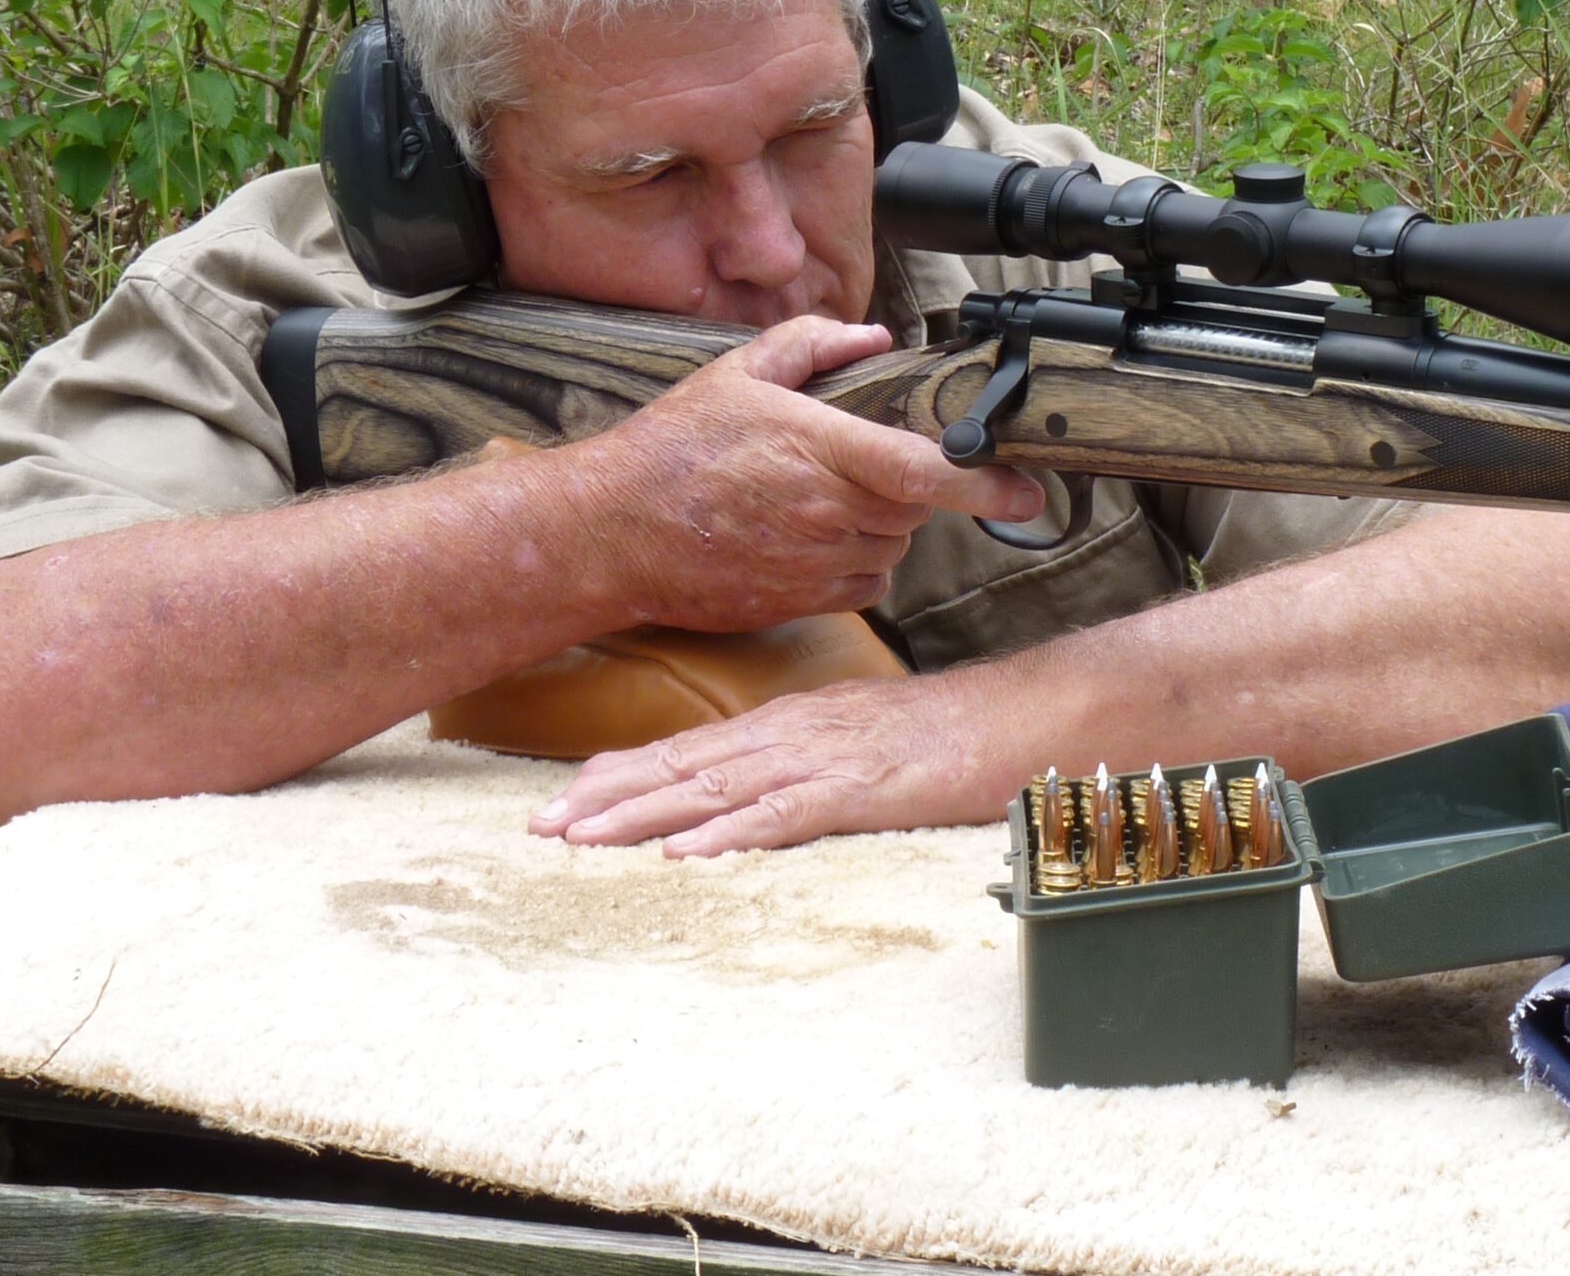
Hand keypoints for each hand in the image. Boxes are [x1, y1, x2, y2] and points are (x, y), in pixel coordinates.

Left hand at [526, 672, 1018, 855]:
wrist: (1029, 714)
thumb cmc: (957, 735)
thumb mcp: (866, 741)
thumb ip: (812, 761)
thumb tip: (763, 791)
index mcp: (793, 724)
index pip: (689, 748)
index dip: (621, 773)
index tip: (563, 799)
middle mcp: (795, 734)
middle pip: (684, 765)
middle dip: (606, 796)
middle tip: (539, 827)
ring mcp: (827, 760)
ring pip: (717, 790)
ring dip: (645, 816)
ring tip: (583, 839)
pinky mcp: (864, 790)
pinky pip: (786, 816)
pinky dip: (732, 836)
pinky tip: (688, 855)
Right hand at [550, 316, 1042, 632]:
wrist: (612, 534)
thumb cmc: (671, 451)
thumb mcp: (737, 373)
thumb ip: (812, 345)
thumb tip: (873, 338)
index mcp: (820, 450)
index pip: (927, 472)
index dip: (988, 484)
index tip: (1026, 489)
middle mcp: (827, 512)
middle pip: (914, 507)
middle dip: (904, 485)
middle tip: (851, 462)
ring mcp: (816, 563)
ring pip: (892, 546)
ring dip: (878, 524)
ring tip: (815, 499)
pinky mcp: (802, 602)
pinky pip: (864, 582)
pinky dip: (855, 560)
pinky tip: (807, 537)